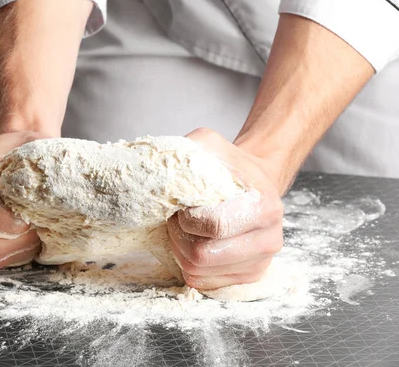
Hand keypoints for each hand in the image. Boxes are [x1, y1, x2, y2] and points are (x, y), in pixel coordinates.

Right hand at [0, 131, 49, 267]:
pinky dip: (13, 253)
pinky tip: (26, 238)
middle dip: (19, 239)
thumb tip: (59, 188)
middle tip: (40, 228)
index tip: (31, 218)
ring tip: (36, 233)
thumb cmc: (23, 149)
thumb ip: (37, 160)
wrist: (12, 153)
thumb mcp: (32, 144)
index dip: (11, 222)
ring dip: (18, 248)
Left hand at [167, 128, 283, 289]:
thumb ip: (188, 151)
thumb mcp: (209, 145)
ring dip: (180, 251)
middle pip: (202, 256)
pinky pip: (203, 283)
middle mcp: (270, 239)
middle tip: (178, 219)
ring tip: (185, 230)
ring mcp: (260, 263)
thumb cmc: (228, 166)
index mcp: (264, 207)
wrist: (253, 184)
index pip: (214, 226)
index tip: (183, 206)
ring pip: (198, 273)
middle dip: (178, 236)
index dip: (186, 218)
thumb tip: (159, 171)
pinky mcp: (247, 277)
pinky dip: (188, 265)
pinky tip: (194, 244)